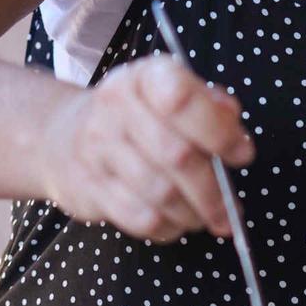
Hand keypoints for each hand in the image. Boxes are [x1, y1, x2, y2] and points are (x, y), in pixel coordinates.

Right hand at [42, 55, 254, 241]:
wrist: (64, 136)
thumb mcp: (175, 95)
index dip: (219, 131)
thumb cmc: (140, 117)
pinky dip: (168, 228)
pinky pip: (140, 218)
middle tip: (231, 208)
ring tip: (208, 217)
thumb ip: (213, 109)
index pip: (182, 99)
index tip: (241, 154)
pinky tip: (177, 221)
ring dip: (194, 213)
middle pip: (176, 156)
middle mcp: (116, 107)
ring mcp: (97, 148)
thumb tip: (237, 136)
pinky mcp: (89, 187)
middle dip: (214, 190)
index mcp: (145, 77)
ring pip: (160, 194)